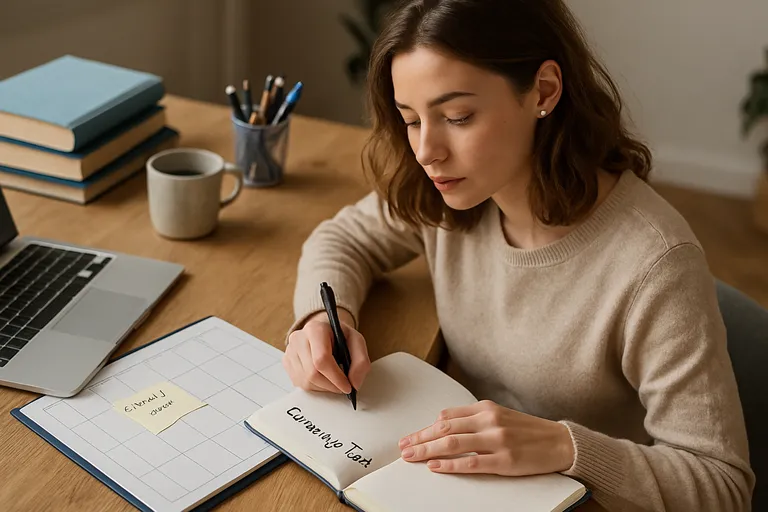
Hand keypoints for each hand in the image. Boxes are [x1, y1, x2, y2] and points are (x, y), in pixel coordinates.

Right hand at [283, 309, 370, 393]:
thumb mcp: (356, 342)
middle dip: (331, 385)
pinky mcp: (287, 362)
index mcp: (315, 329)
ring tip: (333, 380)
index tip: (348, 386)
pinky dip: (315, 386)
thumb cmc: (339, 336)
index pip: (321, 359)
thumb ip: (361, 362)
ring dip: (324, 387)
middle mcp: (298, 338)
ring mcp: (290, 351)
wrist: (324, 331)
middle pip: (312, 373)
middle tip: (343, 387)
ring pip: (306, 381)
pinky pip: (300, 383)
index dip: (336, 377)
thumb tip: (354, 383)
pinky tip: (323, 377)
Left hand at [398, 400, 574, 475]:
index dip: (425, 428)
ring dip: (428, 451)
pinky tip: (435, 467)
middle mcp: (489, 421)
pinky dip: (450, 465)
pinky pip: (471, 463)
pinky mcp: (504, 460)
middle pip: (445, 429)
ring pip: (453, 444)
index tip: (410, 437)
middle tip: (403, 449)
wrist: (560, 442)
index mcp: (486, 408)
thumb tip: (443, 425)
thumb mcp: (499, 416)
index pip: (446, 417)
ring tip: (412, 458)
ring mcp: (496, 440)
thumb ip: (474, 419)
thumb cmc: (528, 431)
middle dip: (420, 439)